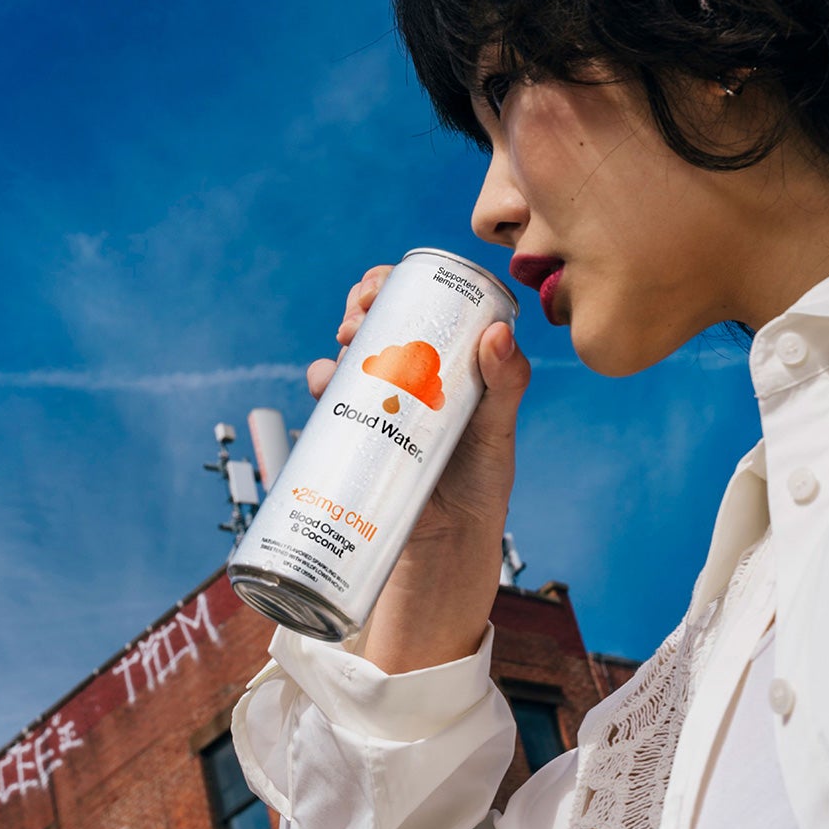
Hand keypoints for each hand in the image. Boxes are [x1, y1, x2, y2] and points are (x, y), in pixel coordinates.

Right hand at [307, 264, 531, 543]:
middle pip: (379, 320)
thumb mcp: (499, 429)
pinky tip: (325, 383)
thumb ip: (507, 384)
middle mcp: (410, 374)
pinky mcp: (356, 432)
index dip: (397, 284)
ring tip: (346, 349)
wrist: (448, 544)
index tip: (383, 285)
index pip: (421, 304)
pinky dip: (321, 381)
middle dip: (362, 305)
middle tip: (359, 318)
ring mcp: (380, 401)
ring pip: (351, 355)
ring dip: (341, 341)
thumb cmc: (483, 482)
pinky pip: (332, 398)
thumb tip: (497, 333)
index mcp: (448, 361)